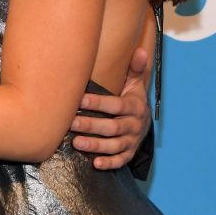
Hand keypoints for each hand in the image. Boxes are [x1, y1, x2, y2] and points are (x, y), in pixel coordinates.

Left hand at [70, 48, 150, 169]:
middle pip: (112, 127)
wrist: (144, 122)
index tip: (79, 100)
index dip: (98, 103)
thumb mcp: (134, 84)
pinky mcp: (129, 153)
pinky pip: (120, 161)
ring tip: (77, 143)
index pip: (116, 105)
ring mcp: (132, 141)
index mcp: (134, 106)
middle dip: (91, 125)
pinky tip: (95, 163)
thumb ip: (134, 69)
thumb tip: (141, 50)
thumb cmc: (131, 100)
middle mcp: (134, 125)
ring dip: (96, 145)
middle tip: (71, 123)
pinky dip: (109, 163)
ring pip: (114, 145)